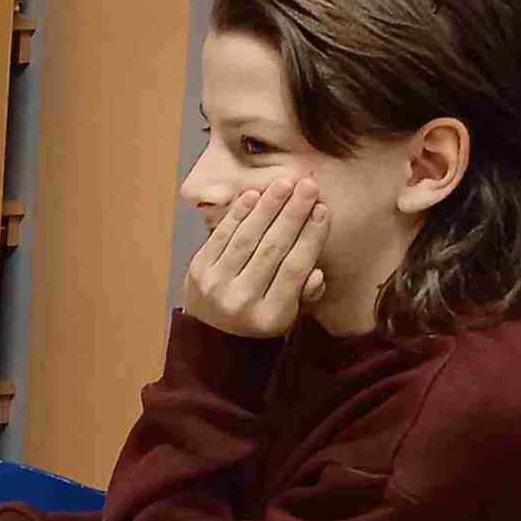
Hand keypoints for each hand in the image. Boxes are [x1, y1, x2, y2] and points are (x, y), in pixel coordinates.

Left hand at [183, 176, 327, 337]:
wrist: (209, 336)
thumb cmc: (258, 321)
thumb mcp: (289, 318)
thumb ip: (305, 296)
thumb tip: (317, 272)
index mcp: (270, 316)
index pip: (295, 269)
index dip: (310, 237)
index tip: (323, 210)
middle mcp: (241, 300)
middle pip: (272, 248)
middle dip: (292, 214)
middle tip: (308, 186)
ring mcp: (216, 284)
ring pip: (247, 237)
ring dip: (267, 207)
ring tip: (284, 184)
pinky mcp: (197, 269)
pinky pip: (221, 235)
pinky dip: (238, 213)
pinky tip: (253, 195)